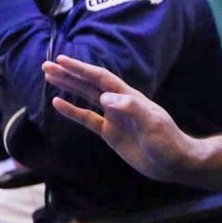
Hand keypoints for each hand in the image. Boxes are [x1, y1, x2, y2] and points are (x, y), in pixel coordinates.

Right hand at [42, 55, 193, 181]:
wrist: (174, 163)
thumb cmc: (168, 142)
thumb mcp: (152, 124)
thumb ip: (130, 108)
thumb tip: (104, 97)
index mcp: (129, 96)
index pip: (101, 78)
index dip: (82, 69)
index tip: (63, 60)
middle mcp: (119, 103)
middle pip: (89, 84)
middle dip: (69, 74)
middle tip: (46, 65)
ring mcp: (114, 117)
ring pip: (86, 97)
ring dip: (68, 87)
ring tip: (49, 77)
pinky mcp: (111, 133)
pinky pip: (87, 119)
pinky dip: (72, 111)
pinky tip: (58, 104)